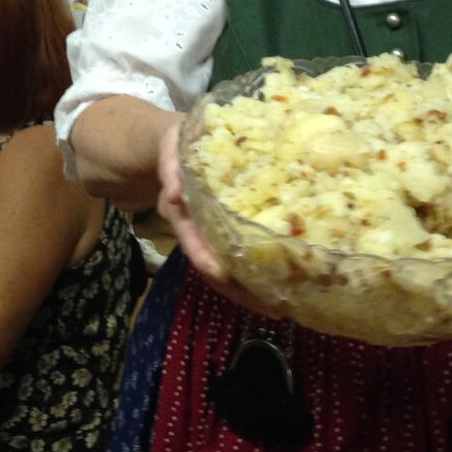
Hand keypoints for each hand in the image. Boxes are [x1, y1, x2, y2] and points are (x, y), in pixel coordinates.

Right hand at [155, 119, 286, 319]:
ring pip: (226, 271)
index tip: (222, 275)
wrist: (177, 145)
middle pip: (212, 267)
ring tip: (280, 308)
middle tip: (271, 307)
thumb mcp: (171, 144)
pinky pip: (237, 259)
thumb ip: (171, 165)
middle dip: (238, 290)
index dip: (204, 257)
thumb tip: (176, 193)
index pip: (191, 239)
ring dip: (249, 292)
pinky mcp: (224, 233)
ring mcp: (208, 234)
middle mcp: (194, 228)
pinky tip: (279, 287)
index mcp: (180, 210)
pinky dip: (254, 275)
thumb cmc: (179, 143)